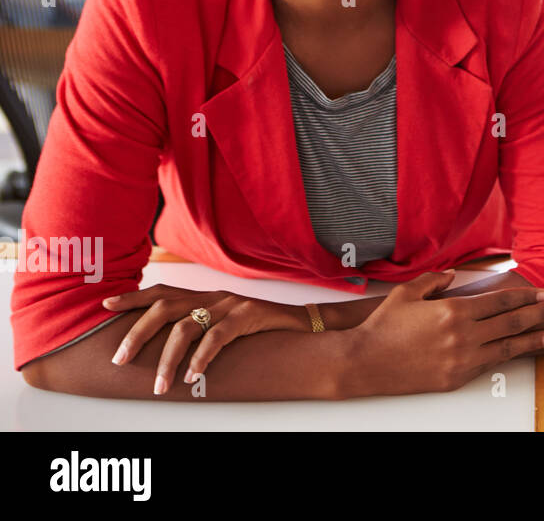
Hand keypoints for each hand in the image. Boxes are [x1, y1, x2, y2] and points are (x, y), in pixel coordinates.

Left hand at [103, 285, 313, 393]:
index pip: (162, 291)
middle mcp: (213, 296)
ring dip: (168, 359)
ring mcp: (230, 304)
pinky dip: (201, 358)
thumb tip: (168, 348)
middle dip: (137, 333)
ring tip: (159, 385)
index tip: (105, 305)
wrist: (304, 324)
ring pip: (186, 326)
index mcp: (205, 296)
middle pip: (164, 307)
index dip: (133, 297)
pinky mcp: (249, 315)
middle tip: (120, 360)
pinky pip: (217, 337)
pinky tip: (192, 376)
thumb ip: (201, 327)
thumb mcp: (226, 324)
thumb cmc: (261, 329)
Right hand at [345, 271, 543, 395]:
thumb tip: (456, 277)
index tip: (543, 293)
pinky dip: (508, 356)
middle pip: (512, 322)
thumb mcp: (409, 293)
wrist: (363, 363)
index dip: (525, 296)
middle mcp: (463, 336)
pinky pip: (488, 365)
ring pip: (507, 348)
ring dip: (534, 340)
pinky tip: (520, 352)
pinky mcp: (455, 379)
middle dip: (541, 314)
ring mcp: (460, 360)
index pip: (501, 301)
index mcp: (454, 311)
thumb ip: (436, 280)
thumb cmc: (384, 326)